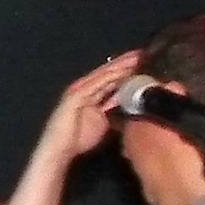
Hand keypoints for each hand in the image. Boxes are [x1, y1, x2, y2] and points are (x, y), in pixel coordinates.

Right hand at [39, 51, 141, 168]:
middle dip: (126, 63)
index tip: (146, 64)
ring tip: (136, 58)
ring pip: (103, 75)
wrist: (59, 150)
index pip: (112, 79)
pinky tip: (122, 71)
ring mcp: (79, 91)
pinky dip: (109, 76)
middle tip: (144, 54)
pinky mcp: (76, 95)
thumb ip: (115, 110)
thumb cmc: (78, 140)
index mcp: (91, 95)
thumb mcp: (104, 122)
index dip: (127, 70)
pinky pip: (96, 83)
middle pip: (108, 72)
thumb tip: (133, 105)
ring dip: (120, 65)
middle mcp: (85, 89)